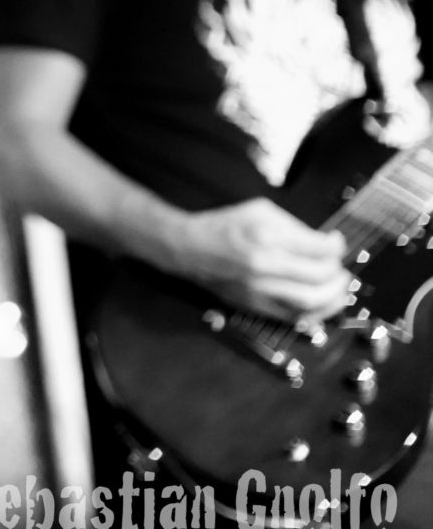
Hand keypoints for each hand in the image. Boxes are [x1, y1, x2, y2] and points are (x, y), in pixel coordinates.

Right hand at [170, 198, 351, 323]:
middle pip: (319, 276)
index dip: (335, 246)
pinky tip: (323, 304)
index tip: (336, 243)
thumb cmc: (224, 226)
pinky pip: (293, 317)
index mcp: (266, 236)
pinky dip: (315, 313)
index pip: (317, 247)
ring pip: (310, 302)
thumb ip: (294, 225)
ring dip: (333, 296)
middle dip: (337, 272)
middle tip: (340, 268)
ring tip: (338, 288)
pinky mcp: (254, 305)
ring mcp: (259, 288)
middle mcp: (263, 265)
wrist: (189, 248)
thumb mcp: (259, 211)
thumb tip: (324, 243)